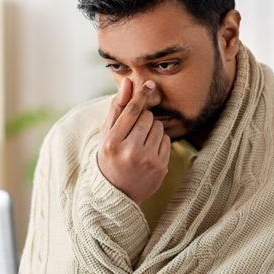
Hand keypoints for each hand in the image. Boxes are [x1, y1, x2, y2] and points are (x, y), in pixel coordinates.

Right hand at [97, 78, 170, 204]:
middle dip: (144, 118)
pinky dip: (159, 141)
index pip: (131, 110)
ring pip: (158, 126)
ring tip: (141, 142)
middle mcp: (129, 152)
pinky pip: (166, 140)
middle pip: (147, 116)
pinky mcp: (160, 167)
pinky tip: (149, 151)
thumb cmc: (110, 156)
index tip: (150, 84)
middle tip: (135, 131)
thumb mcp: (107, 133)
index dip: (141, 95)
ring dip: (152, 129)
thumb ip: (117, 107)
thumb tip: (128, 82)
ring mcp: (146, 160)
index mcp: (111, 142)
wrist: (117, 192)